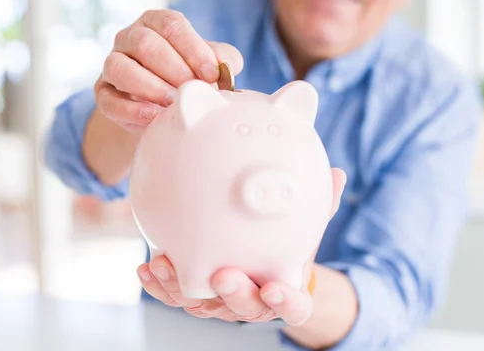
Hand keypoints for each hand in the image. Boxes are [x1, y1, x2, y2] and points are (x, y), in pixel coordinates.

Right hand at [95, 9, 243, 134]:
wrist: (159, 108)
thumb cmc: (187, 78)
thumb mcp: (207, 65)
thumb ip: (222, 60)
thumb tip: (227, 65)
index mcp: (156, 23)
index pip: (171, 24)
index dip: (193, 48)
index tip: (212, 73)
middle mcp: (129, 37)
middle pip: (145, 43)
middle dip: (173, 68)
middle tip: (192, 89)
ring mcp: (112, 64)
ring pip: (119, 67)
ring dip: (149, 86)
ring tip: (173, 103)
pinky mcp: (103, 93)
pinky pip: (109, 99)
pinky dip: (131, 110)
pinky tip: (153, 116)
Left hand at [137, 168, 346, 325]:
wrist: (263, 258)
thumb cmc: (285, 242)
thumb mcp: (306, 224)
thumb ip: (321, 203)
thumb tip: (337, 175)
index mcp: (285, 287)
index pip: (294, 307)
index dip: (286, 303)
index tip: (276, 288)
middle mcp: (253, 300)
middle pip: (245, 309)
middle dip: (233, 294)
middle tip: (222, 275)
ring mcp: (221, 301)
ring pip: (202, 305)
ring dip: (181, 288)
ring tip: (164, 264)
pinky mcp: (195, 293)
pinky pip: (175, 294)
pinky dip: (159, 284)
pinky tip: (146, 266)